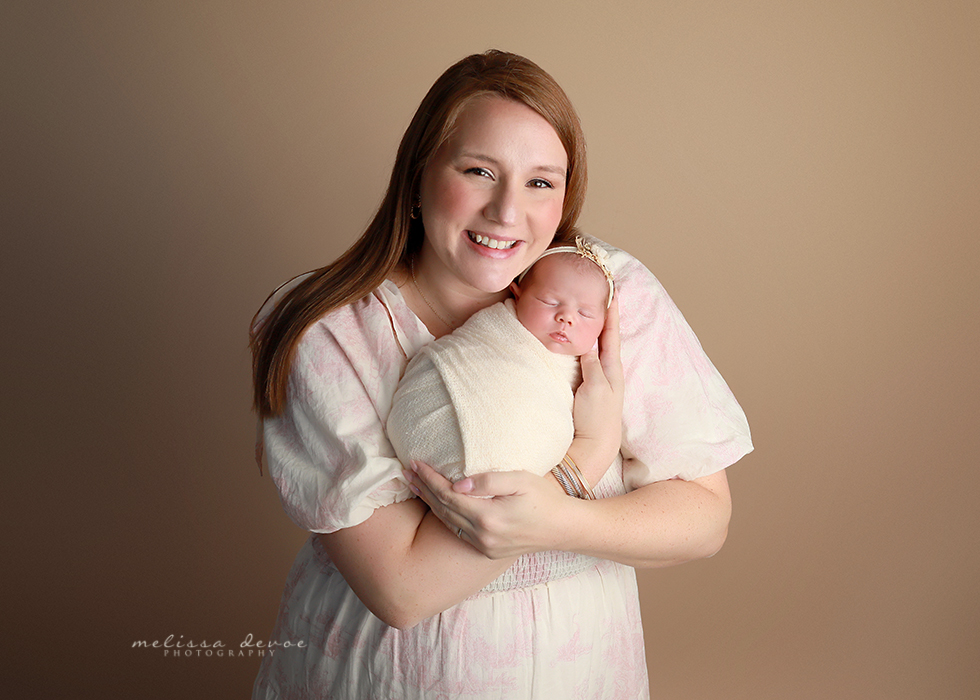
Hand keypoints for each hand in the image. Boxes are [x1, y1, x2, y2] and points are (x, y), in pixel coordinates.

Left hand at [403, 460, 573, 558]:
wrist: (563, 528)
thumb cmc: (544, 498)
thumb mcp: (520, 480)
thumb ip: (489, 480)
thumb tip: (458, 482)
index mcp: (488, 517)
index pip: (448, 495)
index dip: (430, 479)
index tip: (416, 463)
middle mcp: (482, 536)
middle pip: (443, 509)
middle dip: (423, 489)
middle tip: (406, 471)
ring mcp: (483, 546)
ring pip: (447, 522)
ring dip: (429, 503)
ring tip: (414, 486)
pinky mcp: (487, 550)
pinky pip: (458, 531)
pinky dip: (443, 516)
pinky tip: (436, 505)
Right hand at [572, 296, 623, 462]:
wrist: (594, 446)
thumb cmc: (597, 418)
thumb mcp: (596, 387)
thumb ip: (592, 364)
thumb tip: (587, 344)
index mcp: (612, 368)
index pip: (611, 334)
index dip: (611, 313)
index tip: (612, 292)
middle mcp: (607, 372)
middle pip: (605, 337)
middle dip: (603, 317)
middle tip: (600, 296)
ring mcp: (598, 380)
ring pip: (596, 348)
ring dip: (593, 330)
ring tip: (589, 313)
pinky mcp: (587, 388)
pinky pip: (586, 360)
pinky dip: (584, 346)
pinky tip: (578, 344)